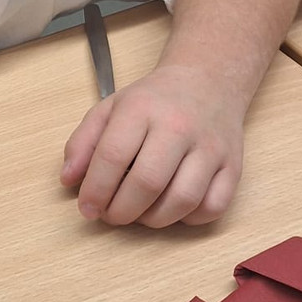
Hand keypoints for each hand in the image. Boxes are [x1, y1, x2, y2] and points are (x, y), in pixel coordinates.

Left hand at [60, 64, 244, 227]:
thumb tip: (68, 180)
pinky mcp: (233, 166)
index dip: (95, 190)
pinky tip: (172, 209)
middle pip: (148, 182)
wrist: (208, 82)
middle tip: (111, 215)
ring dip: (154, 219)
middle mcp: (179, 126)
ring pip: (183, 200)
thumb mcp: (109, 109)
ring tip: (139, 214)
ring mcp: (211, 147)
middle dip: (122, 211)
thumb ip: (82, 143)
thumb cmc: (153, 101)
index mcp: (142, 108)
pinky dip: (189, 219)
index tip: (87, 208)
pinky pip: (213, 207)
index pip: (113, 156)